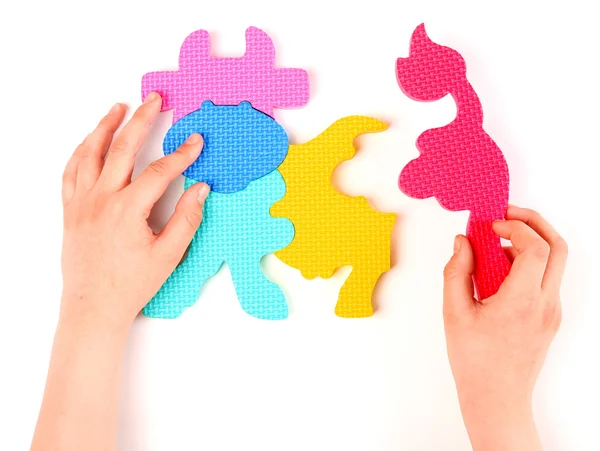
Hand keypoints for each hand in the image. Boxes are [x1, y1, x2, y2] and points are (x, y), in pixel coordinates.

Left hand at [61, 92, 209, 330]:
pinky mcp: (70, 210)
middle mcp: (101, 199)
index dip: (181, 154)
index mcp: (127, 210)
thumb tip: (200, 189)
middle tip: (153, 99)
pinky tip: (89, 142)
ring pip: (90, 153)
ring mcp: (81, 202)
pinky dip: (80, 151)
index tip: (195, 141)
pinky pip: (71, 171)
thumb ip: (187, 219)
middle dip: (141, 120)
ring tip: (118, 107)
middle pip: (122, 148)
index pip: (159, 171)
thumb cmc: (130, 285)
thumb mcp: (168, 255)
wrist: (93, 307)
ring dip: (105, 127)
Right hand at [443, 205, 566, 450]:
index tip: (491, 225)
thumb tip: (463, 242)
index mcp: (521, 302)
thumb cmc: (473, 360)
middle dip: (534, 222)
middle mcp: (545, 304)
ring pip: (556, 262)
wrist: (497, 397)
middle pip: (558, 247)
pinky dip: (529, 263)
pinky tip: (501, 271)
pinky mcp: (550, 318)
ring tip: (497, 245)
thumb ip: (456, 271)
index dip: (515, 227)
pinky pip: (547, 279)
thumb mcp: (454, 312)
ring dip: (531, 243)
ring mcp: (552, 311)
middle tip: (507, 215)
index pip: (535, 248)